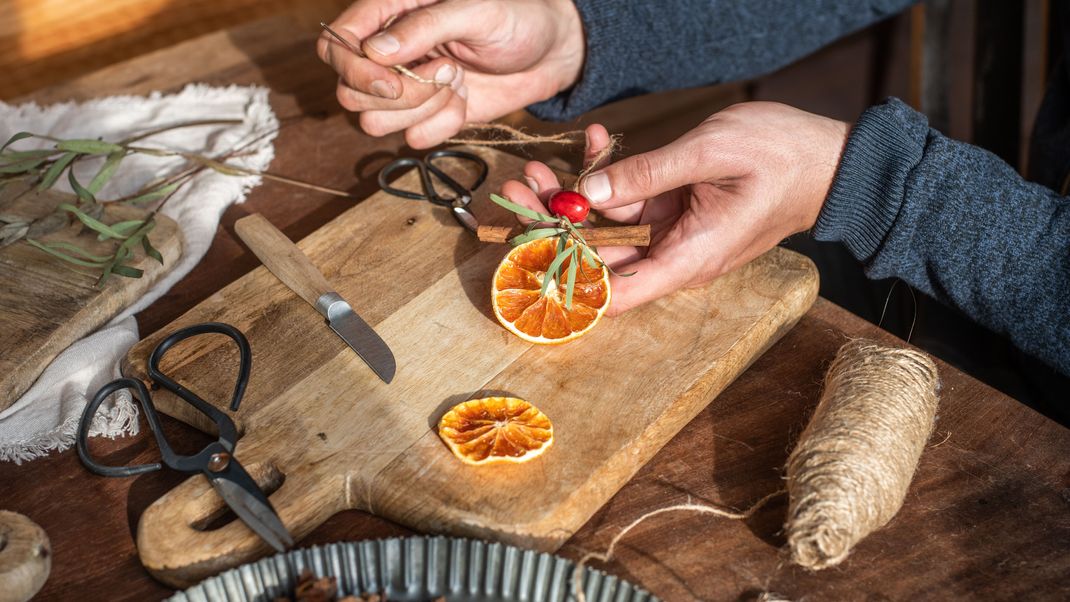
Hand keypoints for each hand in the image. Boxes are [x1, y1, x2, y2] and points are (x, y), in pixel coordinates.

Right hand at [317, 0, 584, 147]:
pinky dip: (441, 126)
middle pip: (348, 91)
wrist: (553, 52)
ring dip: (420, 110)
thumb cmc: (517, 16)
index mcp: (389, 10)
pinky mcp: (429, 115)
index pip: (335, 44)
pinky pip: (412, 139)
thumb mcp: (477, 10)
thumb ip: (425, 27)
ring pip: (373, 121)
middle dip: (397, 95)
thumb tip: (377, 50)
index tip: (391, 80)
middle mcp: (389, 52)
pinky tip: (464, 101)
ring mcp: (407, 87)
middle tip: (446, 73)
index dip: (352, 69)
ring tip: (458, 81)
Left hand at [501, 102, 849, 314]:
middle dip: (553, 226)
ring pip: (607, 228)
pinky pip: (630, 204)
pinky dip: (610, 177)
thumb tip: (587, 191)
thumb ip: (646, 174)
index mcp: (687, 258)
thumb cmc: (782, 157)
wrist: (829, 160)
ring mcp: (673, 236)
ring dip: (573, 196)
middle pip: (599, 257)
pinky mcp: (675, 214)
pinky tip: (596, 144)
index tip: (525, 254)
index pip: (615, 295)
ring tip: (538, 166)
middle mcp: (675, 256)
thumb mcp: (709, 154)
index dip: (566, 281)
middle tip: (516, 190)